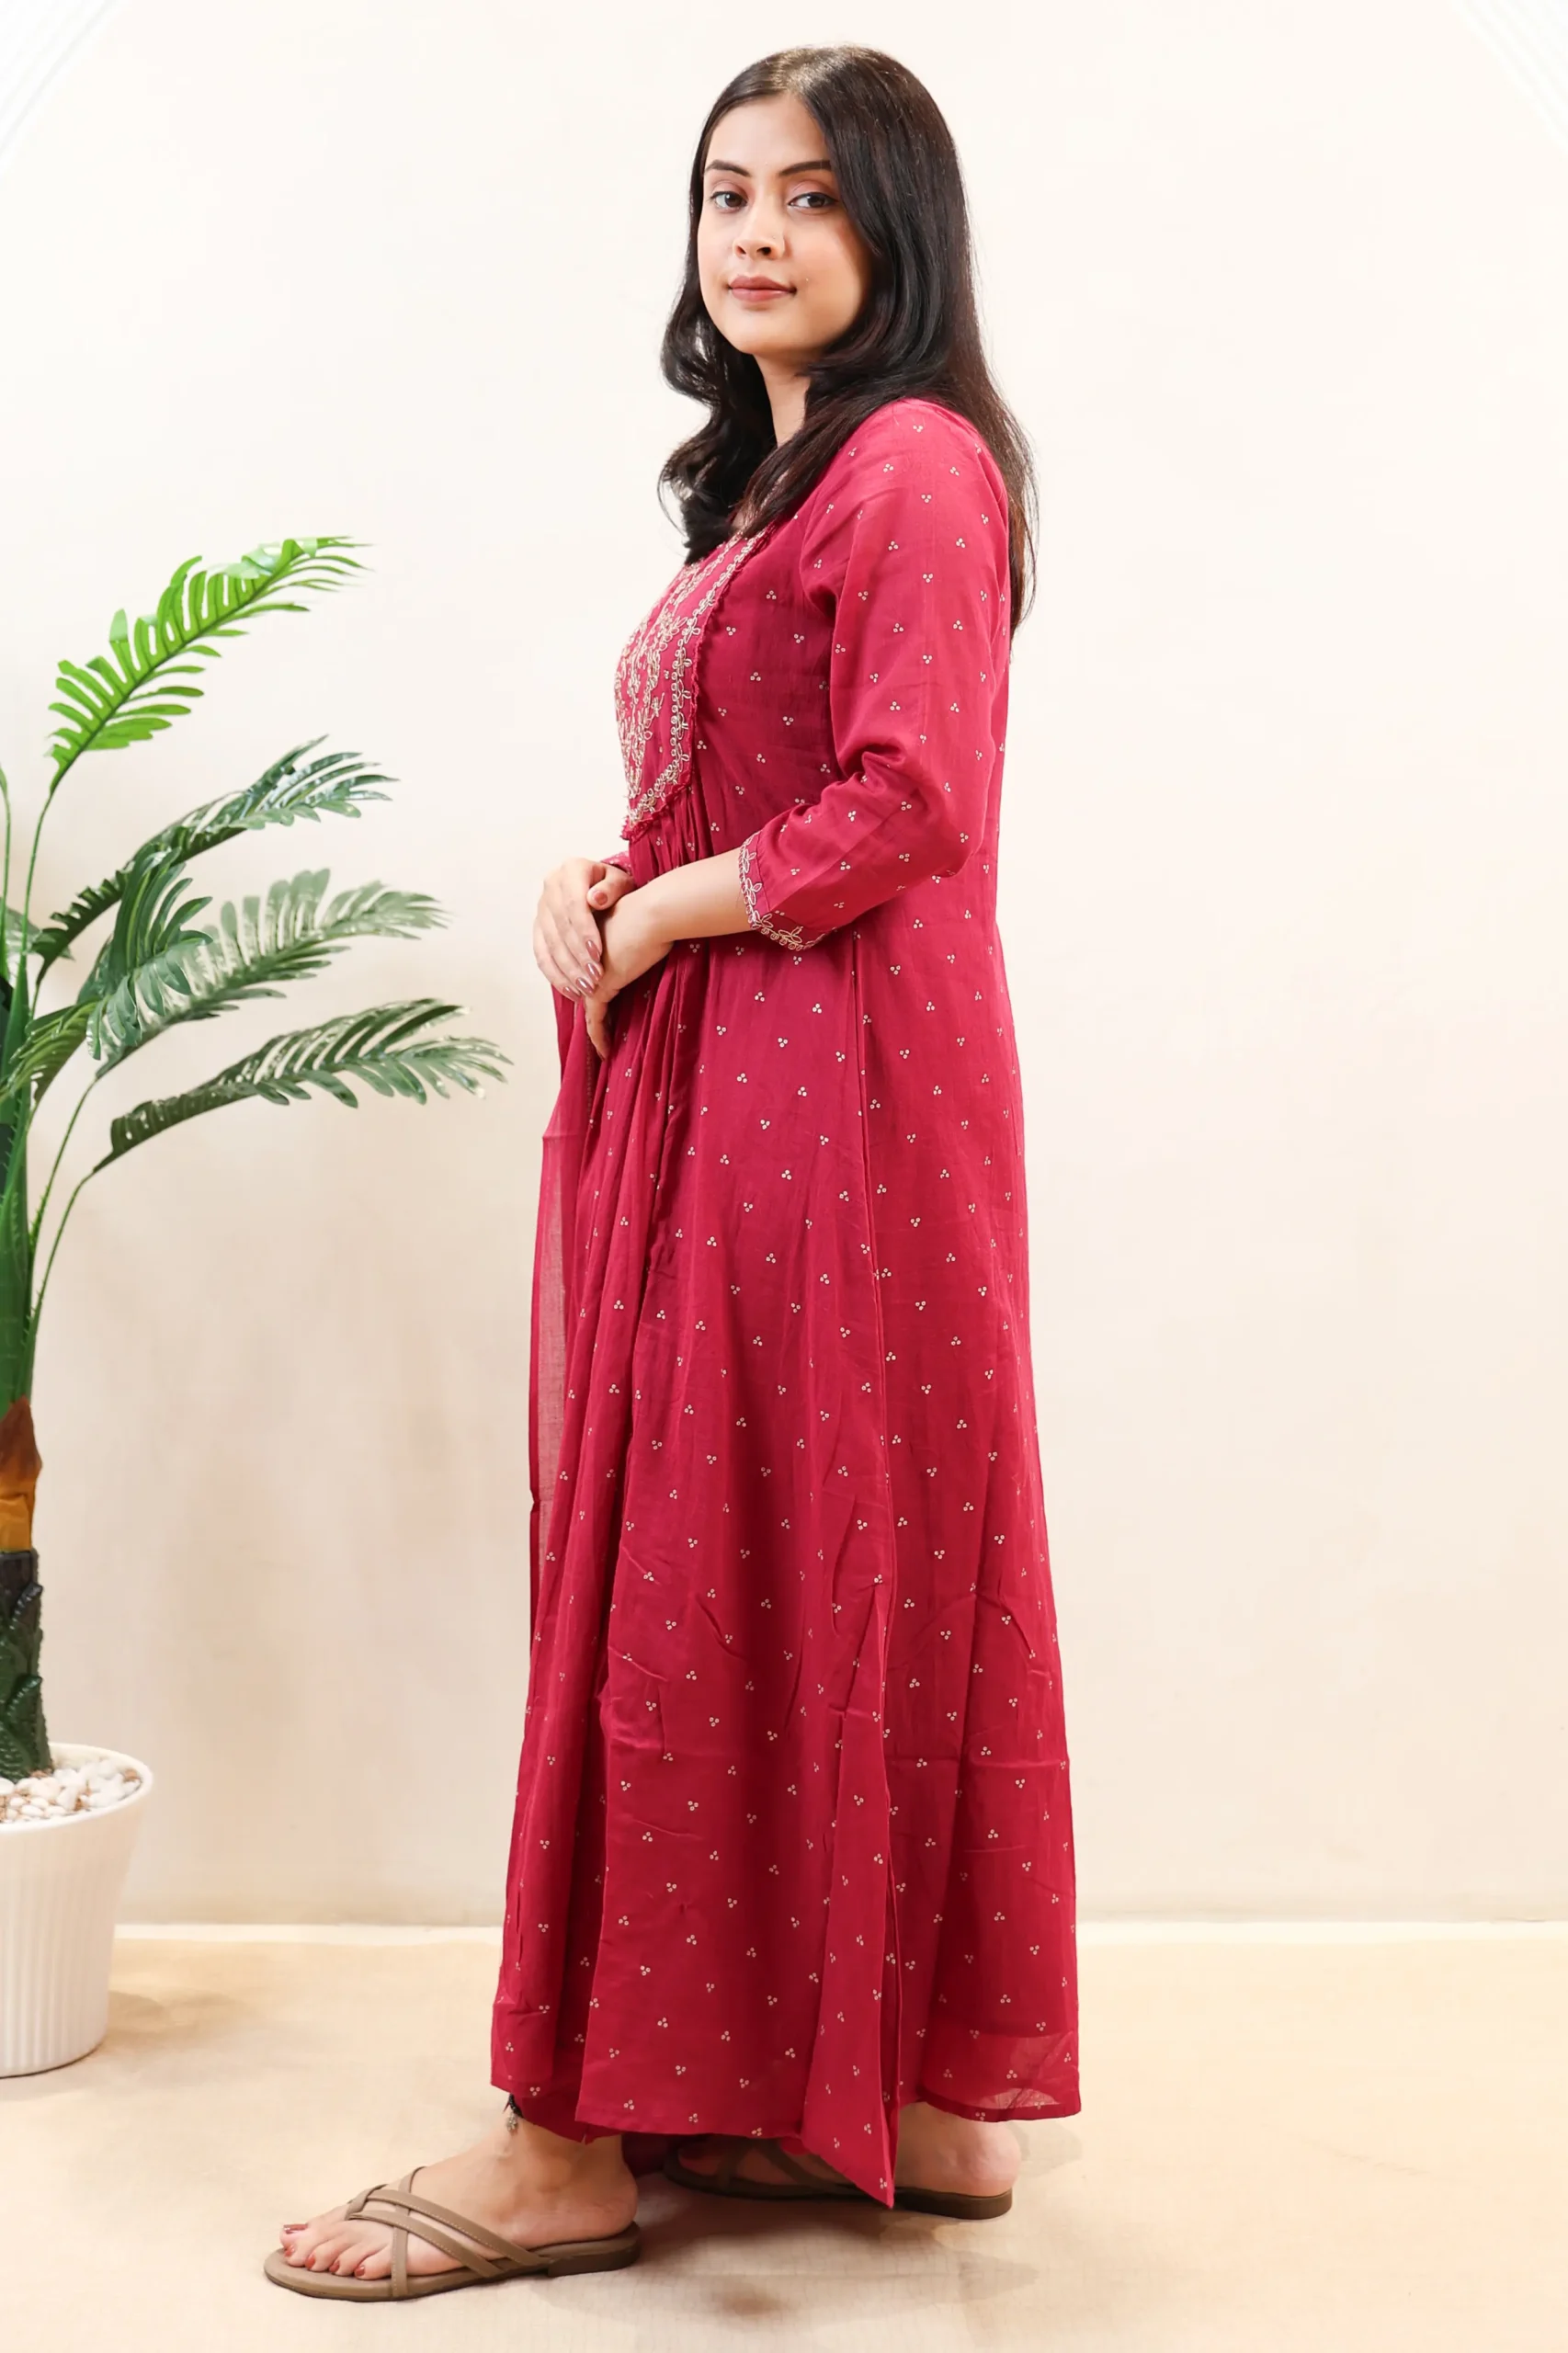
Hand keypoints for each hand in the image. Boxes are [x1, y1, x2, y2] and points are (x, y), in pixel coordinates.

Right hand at [533, 858, 636, 999]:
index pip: (574, 904)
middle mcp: (551, 886)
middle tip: (594, 979)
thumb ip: (612, 888)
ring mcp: (541, 907)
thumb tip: (595, 899)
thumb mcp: (622, 881)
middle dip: (577, 956)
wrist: (602, 887)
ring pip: (549, 943)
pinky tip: (571, 990)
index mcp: (571, 870)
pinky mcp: (538, 926)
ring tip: (585, 989)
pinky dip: (555, 974)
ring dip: (567, 970)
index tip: (598, 954)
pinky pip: (541, 953)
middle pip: (560, 927)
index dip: (584, 931)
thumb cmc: (616, 887)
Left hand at [583, 889, 673, 1059]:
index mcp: (593, 939)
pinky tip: (606, 1052)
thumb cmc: (655, 913)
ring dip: (597, 1030)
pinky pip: (595, 1020)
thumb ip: (641, 935)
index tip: (603, 1008)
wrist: (652, 913)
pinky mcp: (598, 988)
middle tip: (601, 1036)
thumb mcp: (644, 924)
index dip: (594, 989)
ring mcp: (589, 973)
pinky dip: (599, 1036)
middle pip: (586, 991)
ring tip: (605, 1048)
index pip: (590, 970)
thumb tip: (658, 937)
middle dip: (595, 1014)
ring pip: (589, 1008)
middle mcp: (586, 958)